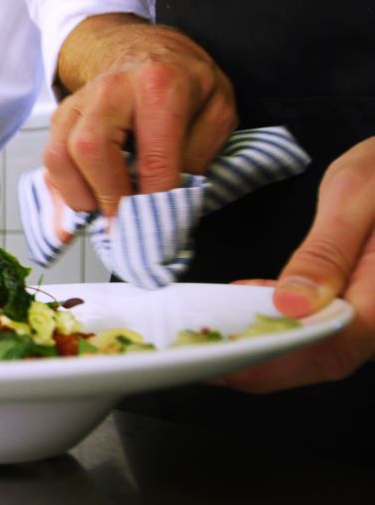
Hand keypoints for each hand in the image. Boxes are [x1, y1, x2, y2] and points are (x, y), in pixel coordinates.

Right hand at [47, 14, 237, 215]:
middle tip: (124, 223)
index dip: (155, 199)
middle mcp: (112, 89)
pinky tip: (86, 203)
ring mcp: (80, 101)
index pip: (153, 156)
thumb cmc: (186, 83)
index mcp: (160, 85)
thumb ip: (199, 155)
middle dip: (106, 196)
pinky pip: (50, 159)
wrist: (146, 48)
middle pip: (90, 149)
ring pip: (60, 155)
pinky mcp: (61, 115)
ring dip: (79, 196)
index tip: (158, 227)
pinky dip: (64, 189)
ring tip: (103, 214)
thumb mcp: (217, 111)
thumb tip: (169, 202)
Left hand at [223, 137, 374, 392]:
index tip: (225, 361)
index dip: (273, 359)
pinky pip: (321, 328)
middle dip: (257, 363)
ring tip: (213, 333)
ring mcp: (374, 315)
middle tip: (202, 354)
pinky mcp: (362, 307)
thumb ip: (325, 253)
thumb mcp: (353, 197)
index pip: (329, 343)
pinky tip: (248, 307)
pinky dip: (281, 325)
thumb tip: (292, 305)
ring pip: (319, 349)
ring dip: (265, 346)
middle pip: (320, 358)